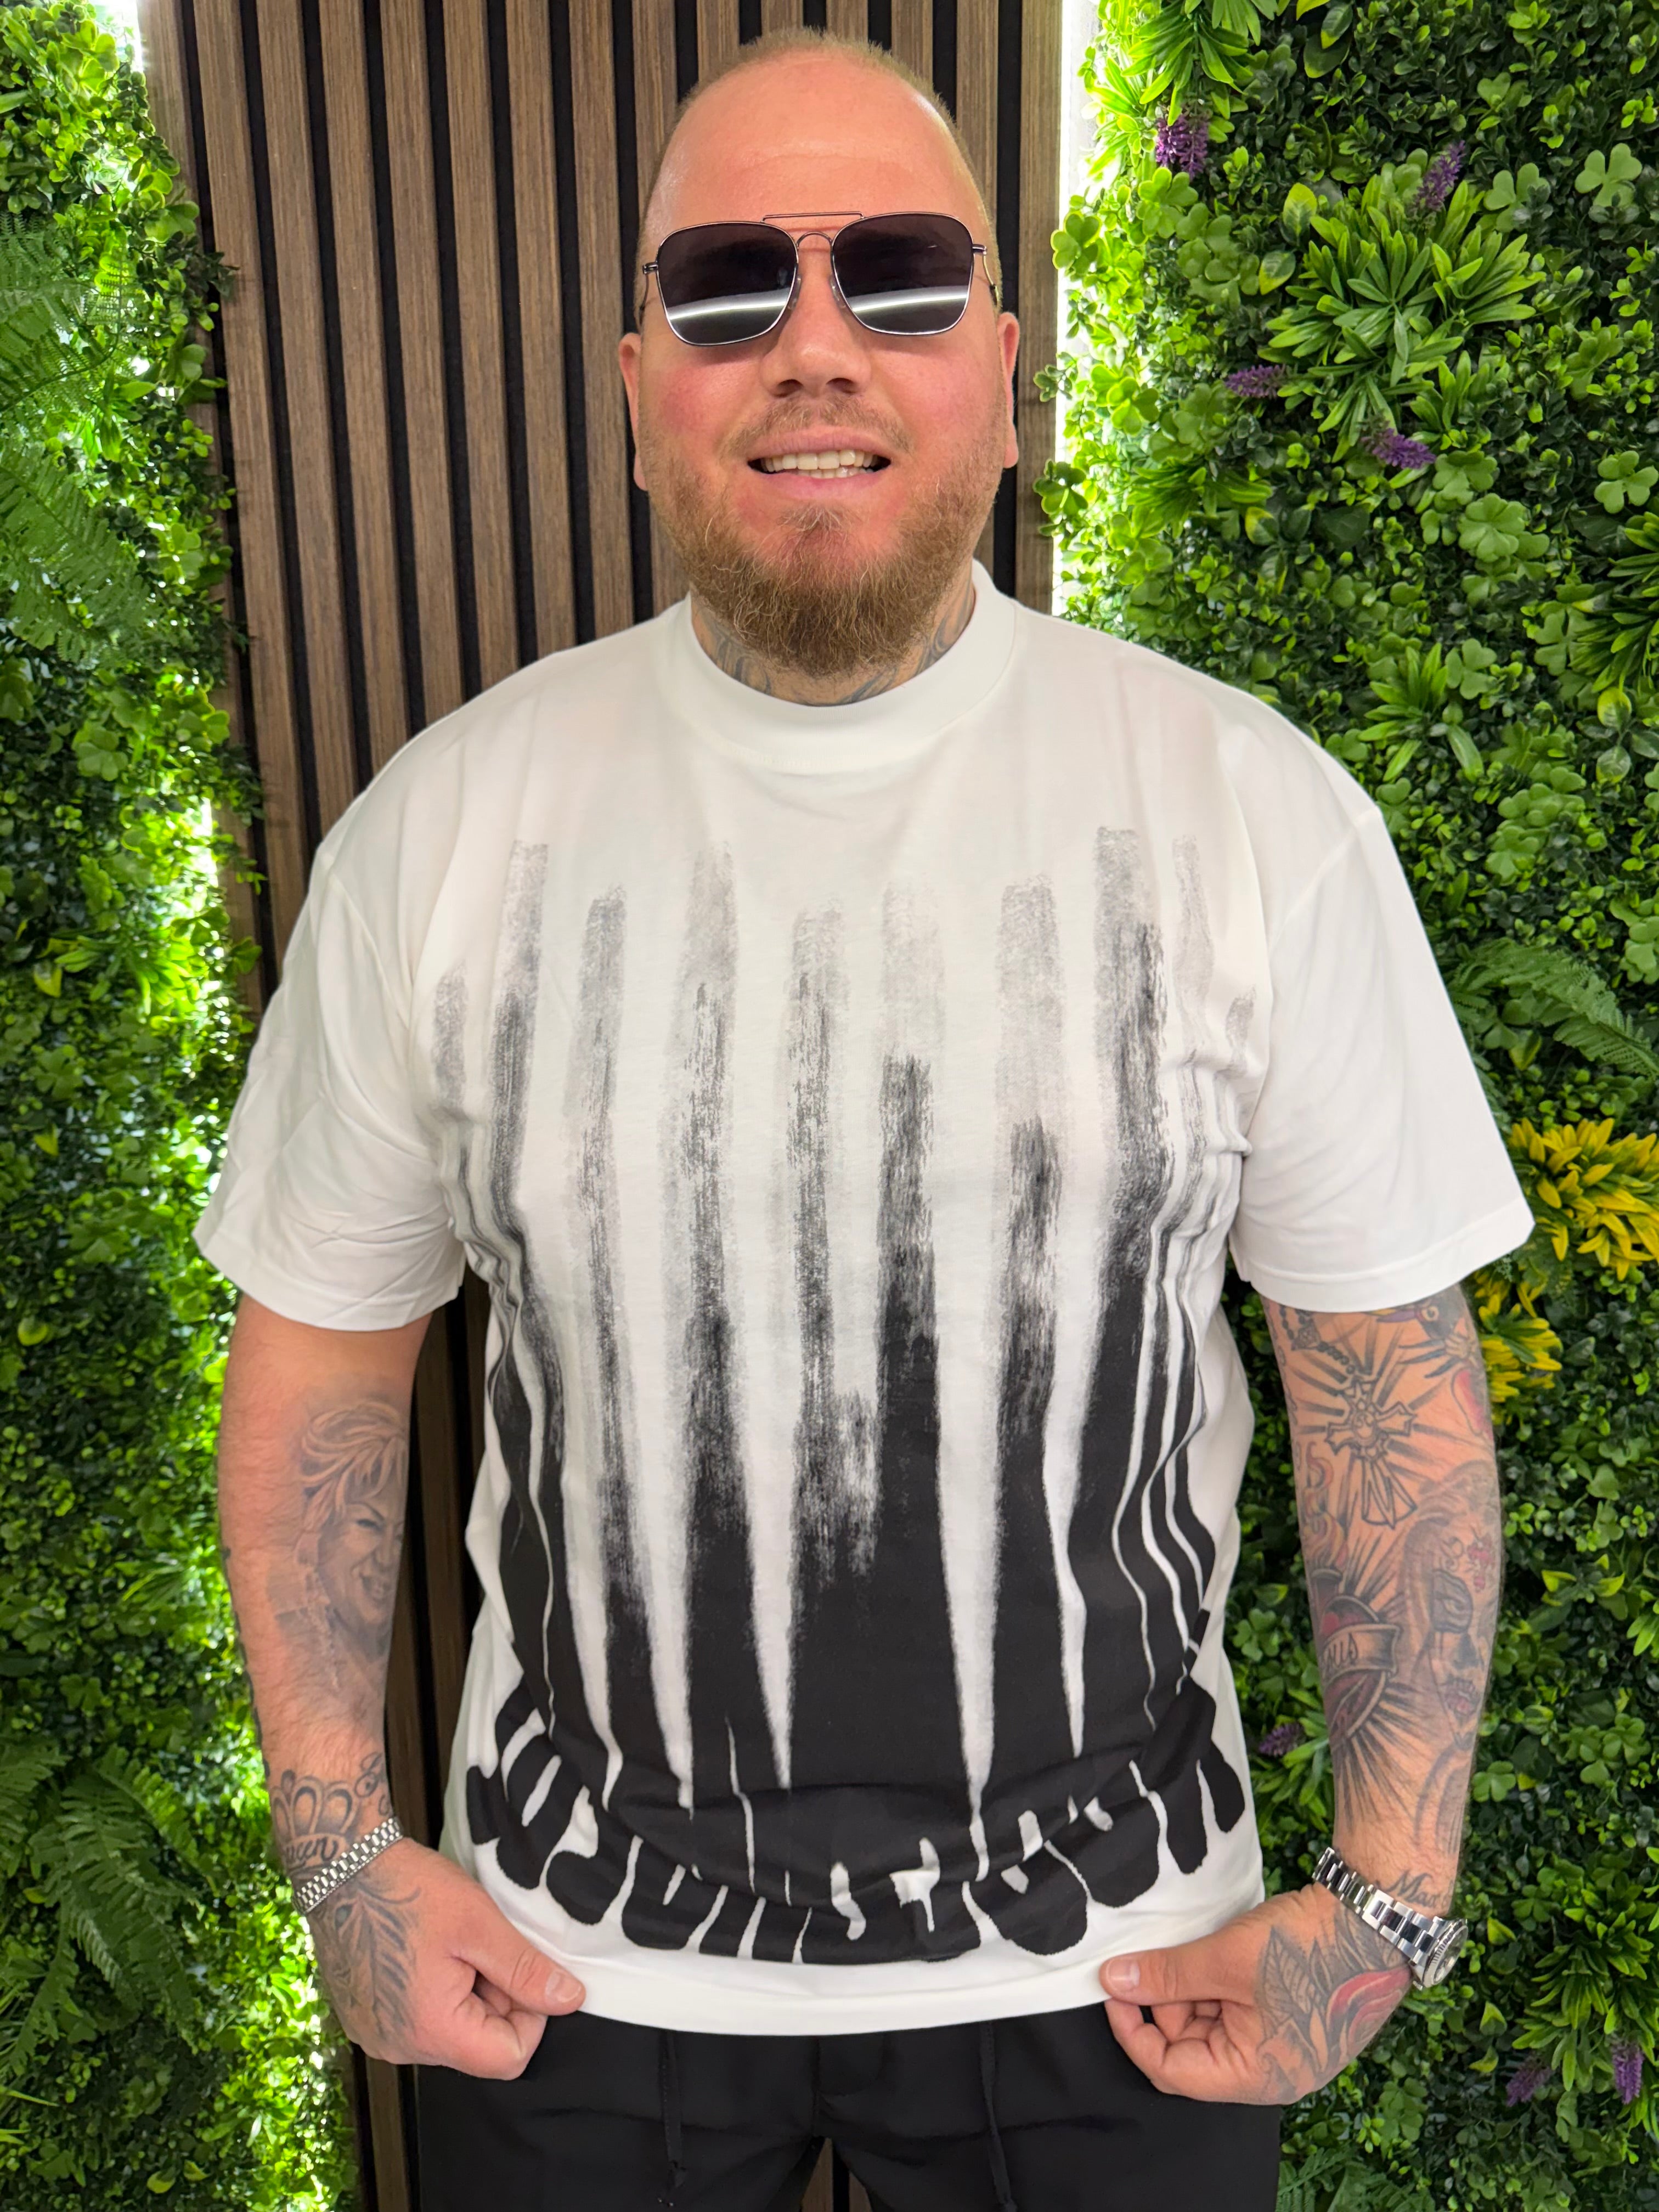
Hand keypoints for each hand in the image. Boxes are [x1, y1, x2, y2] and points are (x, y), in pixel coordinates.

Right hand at [304, 1837, 584, 2076]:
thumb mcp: (479, 1923)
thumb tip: (571, 2000)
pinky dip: (435, 1993)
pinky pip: (419, 2023)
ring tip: (452, 1946)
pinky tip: (426, 1952)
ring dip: (465, 1994)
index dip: (530, 2015)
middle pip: (478, 2046)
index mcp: (431, 2031)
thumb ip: (526, 1970)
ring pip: (451, 2033)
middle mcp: (400, 2048)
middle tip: (482, 1946)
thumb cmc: (408, 1889)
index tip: (518, 1969)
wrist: (341, 1866)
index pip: (508, 2059)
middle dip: (495, 1999)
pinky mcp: (365, 2020)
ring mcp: (377, 2036)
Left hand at [1100, 1883, 1409, 2103]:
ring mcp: (1286, 2047)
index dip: (1132, 2031)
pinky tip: (1215, 1951)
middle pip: (1191, 2048)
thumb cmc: (1305, 1947)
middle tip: (1156, 1954)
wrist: (1375, 1919)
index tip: (1113, 1988)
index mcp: (1254, 2077)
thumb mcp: (1224, 1958)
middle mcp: (1270, 2073)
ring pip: (1213, 2025)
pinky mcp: (1295, 2019)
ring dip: (1192, 1988)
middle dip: (1166, 2002)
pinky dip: (1218, 1983)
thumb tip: (1114, 1980)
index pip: (1171, 2071)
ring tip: (1192, 1946)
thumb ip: (1167, 1974)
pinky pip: (1239, 2011)